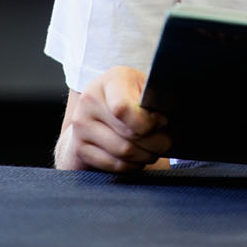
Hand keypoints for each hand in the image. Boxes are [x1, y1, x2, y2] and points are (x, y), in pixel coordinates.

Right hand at [54, 66, 171, 172]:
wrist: (96, 108)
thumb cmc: (128, 95)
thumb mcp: (142, 86)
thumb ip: (151, 100)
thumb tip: (161, 122)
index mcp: (109, 82)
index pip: (123, 109)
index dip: (148, 122)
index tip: (162, 123)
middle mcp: (89, 102)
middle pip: (129, 134)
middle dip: (155, 142)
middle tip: (165, 141)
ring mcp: (81, 127)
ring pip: (123, 152)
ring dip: (146, 155)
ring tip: (154, 149)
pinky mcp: (80, 149)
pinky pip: (114, 165)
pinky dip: (132, 164)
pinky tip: (138, 156)